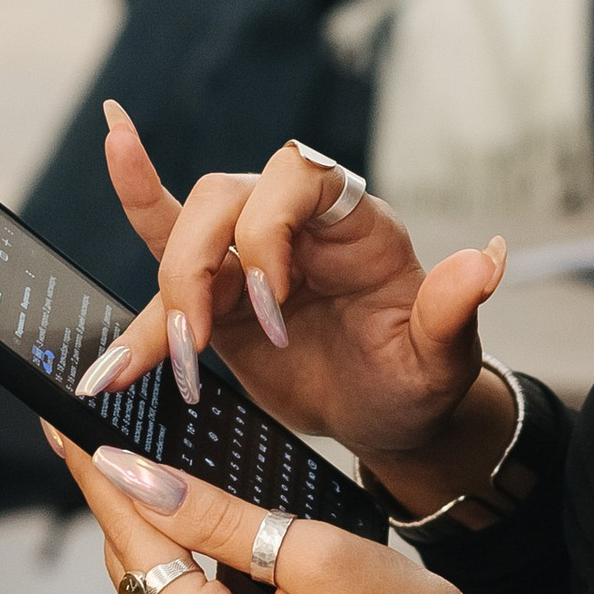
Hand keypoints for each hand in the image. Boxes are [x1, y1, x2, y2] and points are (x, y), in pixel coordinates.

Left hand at [51, 431, 550, 593]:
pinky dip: (187, 568)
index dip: (99, 476)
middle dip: (119, 501)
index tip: (61, 422)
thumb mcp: (318, 554)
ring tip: (140, 461)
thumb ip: (216, 515)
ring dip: (153, 534)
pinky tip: (198, 521)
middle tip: (96, 428)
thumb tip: (137, 476)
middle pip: (133, 575)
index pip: (134, 546)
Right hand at [89, 105, 519, 515]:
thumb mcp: (443, 357)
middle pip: (223, 199)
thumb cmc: (419, 377)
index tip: (274, 310)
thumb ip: (454, 311)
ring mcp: (248, 255)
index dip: (269, 233)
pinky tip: (107, 211)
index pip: (296, 179)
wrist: (389, 414)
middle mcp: (296, 222)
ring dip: (162, 295)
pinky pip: (161, 255)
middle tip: (204, 345)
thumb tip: (487, 260)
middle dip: (200, 267)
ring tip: (139, 365)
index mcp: (354, 221)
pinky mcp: (215, 295)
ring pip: (181, 234)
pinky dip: (131, 246)